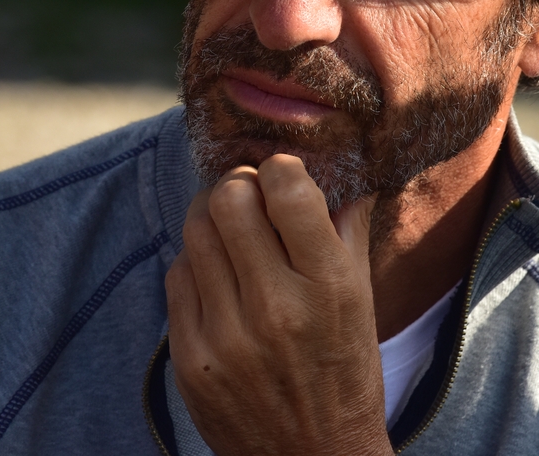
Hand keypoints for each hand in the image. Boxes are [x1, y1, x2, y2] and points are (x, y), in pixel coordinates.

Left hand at [164, 155, 391, 455]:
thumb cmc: (344, 373)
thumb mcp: (362, 300)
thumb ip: (347, 227)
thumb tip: (336, 165)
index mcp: (328, 287)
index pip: (287, 189)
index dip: (280, 170)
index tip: (282, 179)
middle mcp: (275, 308)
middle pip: (229, 198)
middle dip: (239, 186)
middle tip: (249, 198)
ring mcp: (226, 336)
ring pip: (195, 230)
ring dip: (213, 220)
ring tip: (232, 235)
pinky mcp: (189, 358)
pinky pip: (177, 275)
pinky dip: (197, 266)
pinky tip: (219, 282)